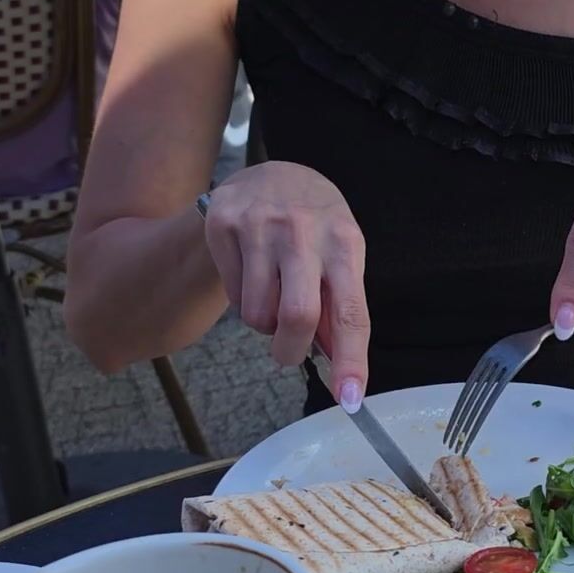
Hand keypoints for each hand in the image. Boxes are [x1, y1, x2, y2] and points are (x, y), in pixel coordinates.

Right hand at [200, 163, 371, 406]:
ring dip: (264, 325)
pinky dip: (244, 303)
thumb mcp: (340, 253)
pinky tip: (252, 276)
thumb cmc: (315, 227)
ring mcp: (261, 226)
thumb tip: (337, 363)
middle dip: (291, 350)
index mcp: (345, 242)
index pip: (351, 312)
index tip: (349, 398)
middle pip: (297, 317)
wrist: (271, 174)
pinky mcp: (223, 225)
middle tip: (289, 353)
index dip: (351, 360)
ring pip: (258, 313)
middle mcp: (304, 231)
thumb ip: (339, 305)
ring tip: (271, 297)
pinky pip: (233, 296)